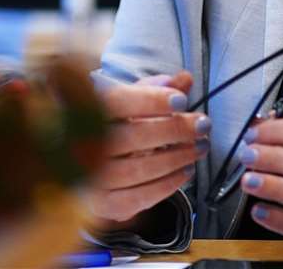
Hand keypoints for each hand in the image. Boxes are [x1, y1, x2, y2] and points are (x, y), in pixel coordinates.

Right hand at [85, 71, 209, 227]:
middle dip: (174, 130)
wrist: (85, 165)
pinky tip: (185, 171)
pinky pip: (137, 198)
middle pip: (131, 137)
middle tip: (202, 125)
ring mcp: (89, 178)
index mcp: (86, 111)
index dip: (151, 101)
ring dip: (176, 158)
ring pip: (136, 170)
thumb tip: (183, 79)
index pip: (117, 103)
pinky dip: (166, 185)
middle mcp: (80, 145)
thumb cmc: (112, 125)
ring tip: (199, 147)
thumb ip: (155, 88)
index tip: (181, 100)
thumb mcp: (129, 99)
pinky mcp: (102, 203)